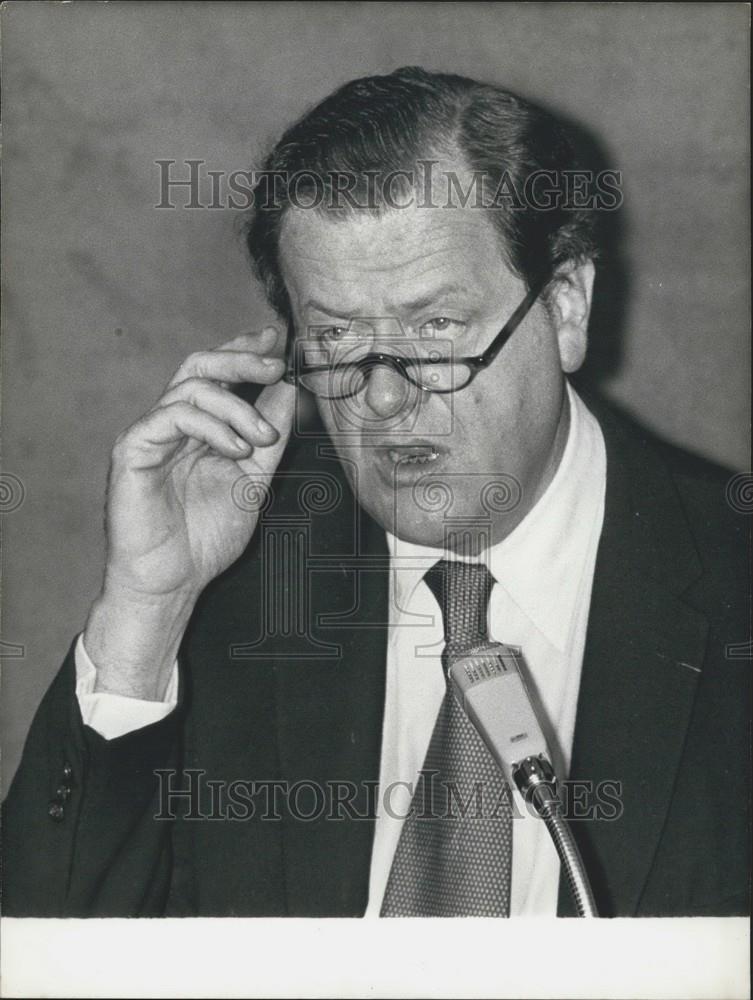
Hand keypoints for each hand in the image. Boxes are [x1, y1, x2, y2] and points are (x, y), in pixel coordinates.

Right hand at [83, 327, 295, 698]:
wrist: (173, 581)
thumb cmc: (205, 537)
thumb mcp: (253, 480)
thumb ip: (270, 438)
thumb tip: (289, 390)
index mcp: (197, 429)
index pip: (218, 374)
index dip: (245, 351)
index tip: (277, 341)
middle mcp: (171, 424)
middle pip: (200, 364)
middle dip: (241, 358)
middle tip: (275, 365)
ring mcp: (150, 434)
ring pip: (192, 387)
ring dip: (238, 407)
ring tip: (263, 439)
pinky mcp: (133, 449)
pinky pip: (173, 416)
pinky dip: (212, 426)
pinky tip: (237, 449)